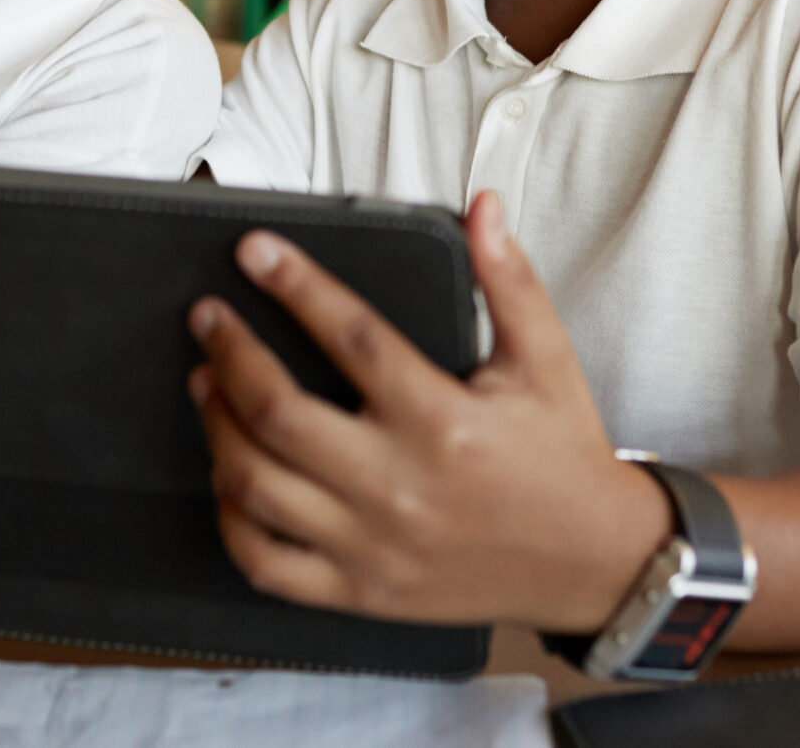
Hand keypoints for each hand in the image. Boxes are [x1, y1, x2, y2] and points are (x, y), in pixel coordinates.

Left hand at [189, 192, 669, 630]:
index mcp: (444, 422)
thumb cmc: (563, 457)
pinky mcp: (360, 590)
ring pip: (257, 485)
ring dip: (217, 425)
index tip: (255, 252)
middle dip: (230, 352)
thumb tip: (481, 209)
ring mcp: (372, 545)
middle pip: (279, 411)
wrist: (593, 563)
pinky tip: (225, 475)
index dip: (295, 285)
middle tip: (208, 316)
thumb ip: (508, 280)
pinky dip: (230, 519)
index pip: (352, 337)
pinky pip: (266, 562)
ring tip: (206, 381)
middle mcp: (400, 485)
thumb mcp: (546, 360)